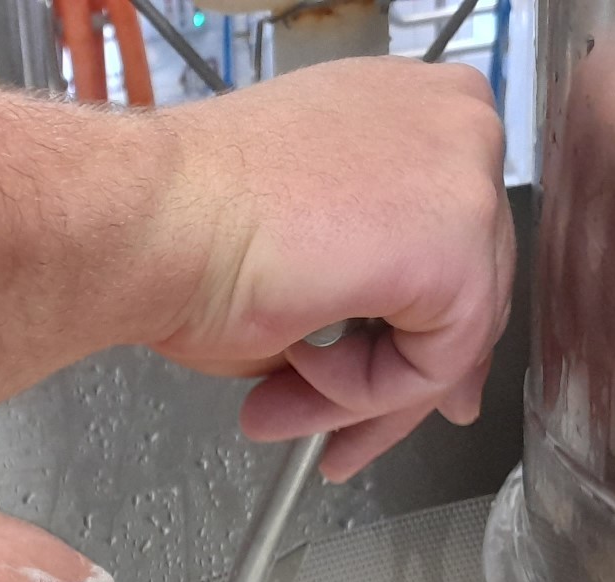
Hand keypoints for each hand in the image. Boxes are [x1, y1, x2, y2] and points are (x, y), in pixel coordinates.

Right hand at [151, 57, 514, 478]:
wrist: (148, 222)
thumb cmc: (184, 221)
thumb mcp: (306, 249)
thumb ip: (370, 289)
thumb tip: (405, 365)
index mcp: (415, 106)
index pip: (456, 238)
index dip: (420, 327)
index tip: (389, 386)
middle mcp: (457, 122)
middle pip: (464, 290)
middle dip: (395, 382)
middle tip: (343, 442)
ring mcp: (466, 178)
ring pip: (450, 335)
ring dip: (357, 394)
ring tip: (275, 411)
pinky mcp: (458, 245)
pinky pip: (436, 361)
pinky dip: (362, 391)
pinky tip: (293, 363)